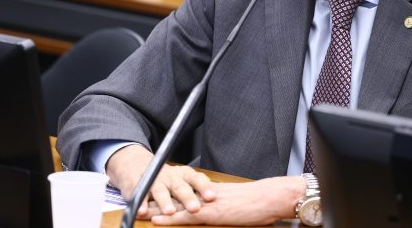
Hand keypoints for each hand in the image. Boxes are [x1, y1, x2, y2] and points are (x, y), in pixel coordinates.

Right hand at [105, 144, 216, 218]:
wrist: (138, 164)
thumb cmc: (168, 177)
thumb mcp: (184, 179)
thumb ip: (198, 188)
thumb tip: (220, 200)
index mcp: (184, 175)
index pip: (197, 179)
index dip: (204, 188)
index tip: (212, 197)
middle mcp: (171, 177)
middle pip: (180, 187)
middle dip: (187, 198)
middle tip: (195, 208)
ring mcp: (155, 182)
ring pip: (161, 192)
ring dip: (165, 202)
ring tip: (169, 211)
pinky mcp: (139, 187)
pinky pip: (140, 196)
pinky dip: (141, 204)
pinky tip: (142, 212)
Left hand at [150, 175, 306, 225]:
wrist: (272, 197)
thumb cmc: (261, 201)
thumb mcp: (240, 201)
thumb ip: (226, 203)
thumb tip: (221, 208)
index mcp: (214, 191)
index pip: (187, 191)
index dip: (170, 194)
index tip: (155, 196)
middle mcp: (208, 194)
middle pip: (177, 195)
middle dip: (158, 199)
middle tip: (139, 201)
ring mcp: (209, 203)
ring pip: (178, 204)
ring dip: (158, 208)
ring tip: (140, 210)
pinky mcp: (214, 212)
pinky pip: (188, 215)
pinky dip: (172, 217)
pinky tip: (159, 219)